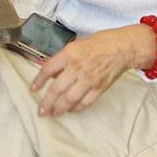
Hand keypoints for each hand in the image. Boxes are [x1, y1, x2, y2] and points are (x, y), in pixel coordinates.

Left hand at [30, 24, 154, 116]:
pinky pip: (86, 102)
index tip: (33, 89)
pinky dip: (77, 108)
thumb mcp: (76, 44)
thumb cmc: (100, 43)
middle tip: (41, 110)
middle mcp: (78, 67)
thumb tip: (51, 73)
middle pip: (57, 88)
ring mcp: (89, 79)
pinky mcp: (100, 88)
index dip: (38, 81)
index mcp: (69, 53)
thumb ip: (63, 59)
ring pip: (70, 99)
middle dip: (47, 102)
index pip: (48, 69)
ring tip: (53, 114)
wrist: (123, 48)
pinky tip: (71, 110)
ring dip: (60, 109)